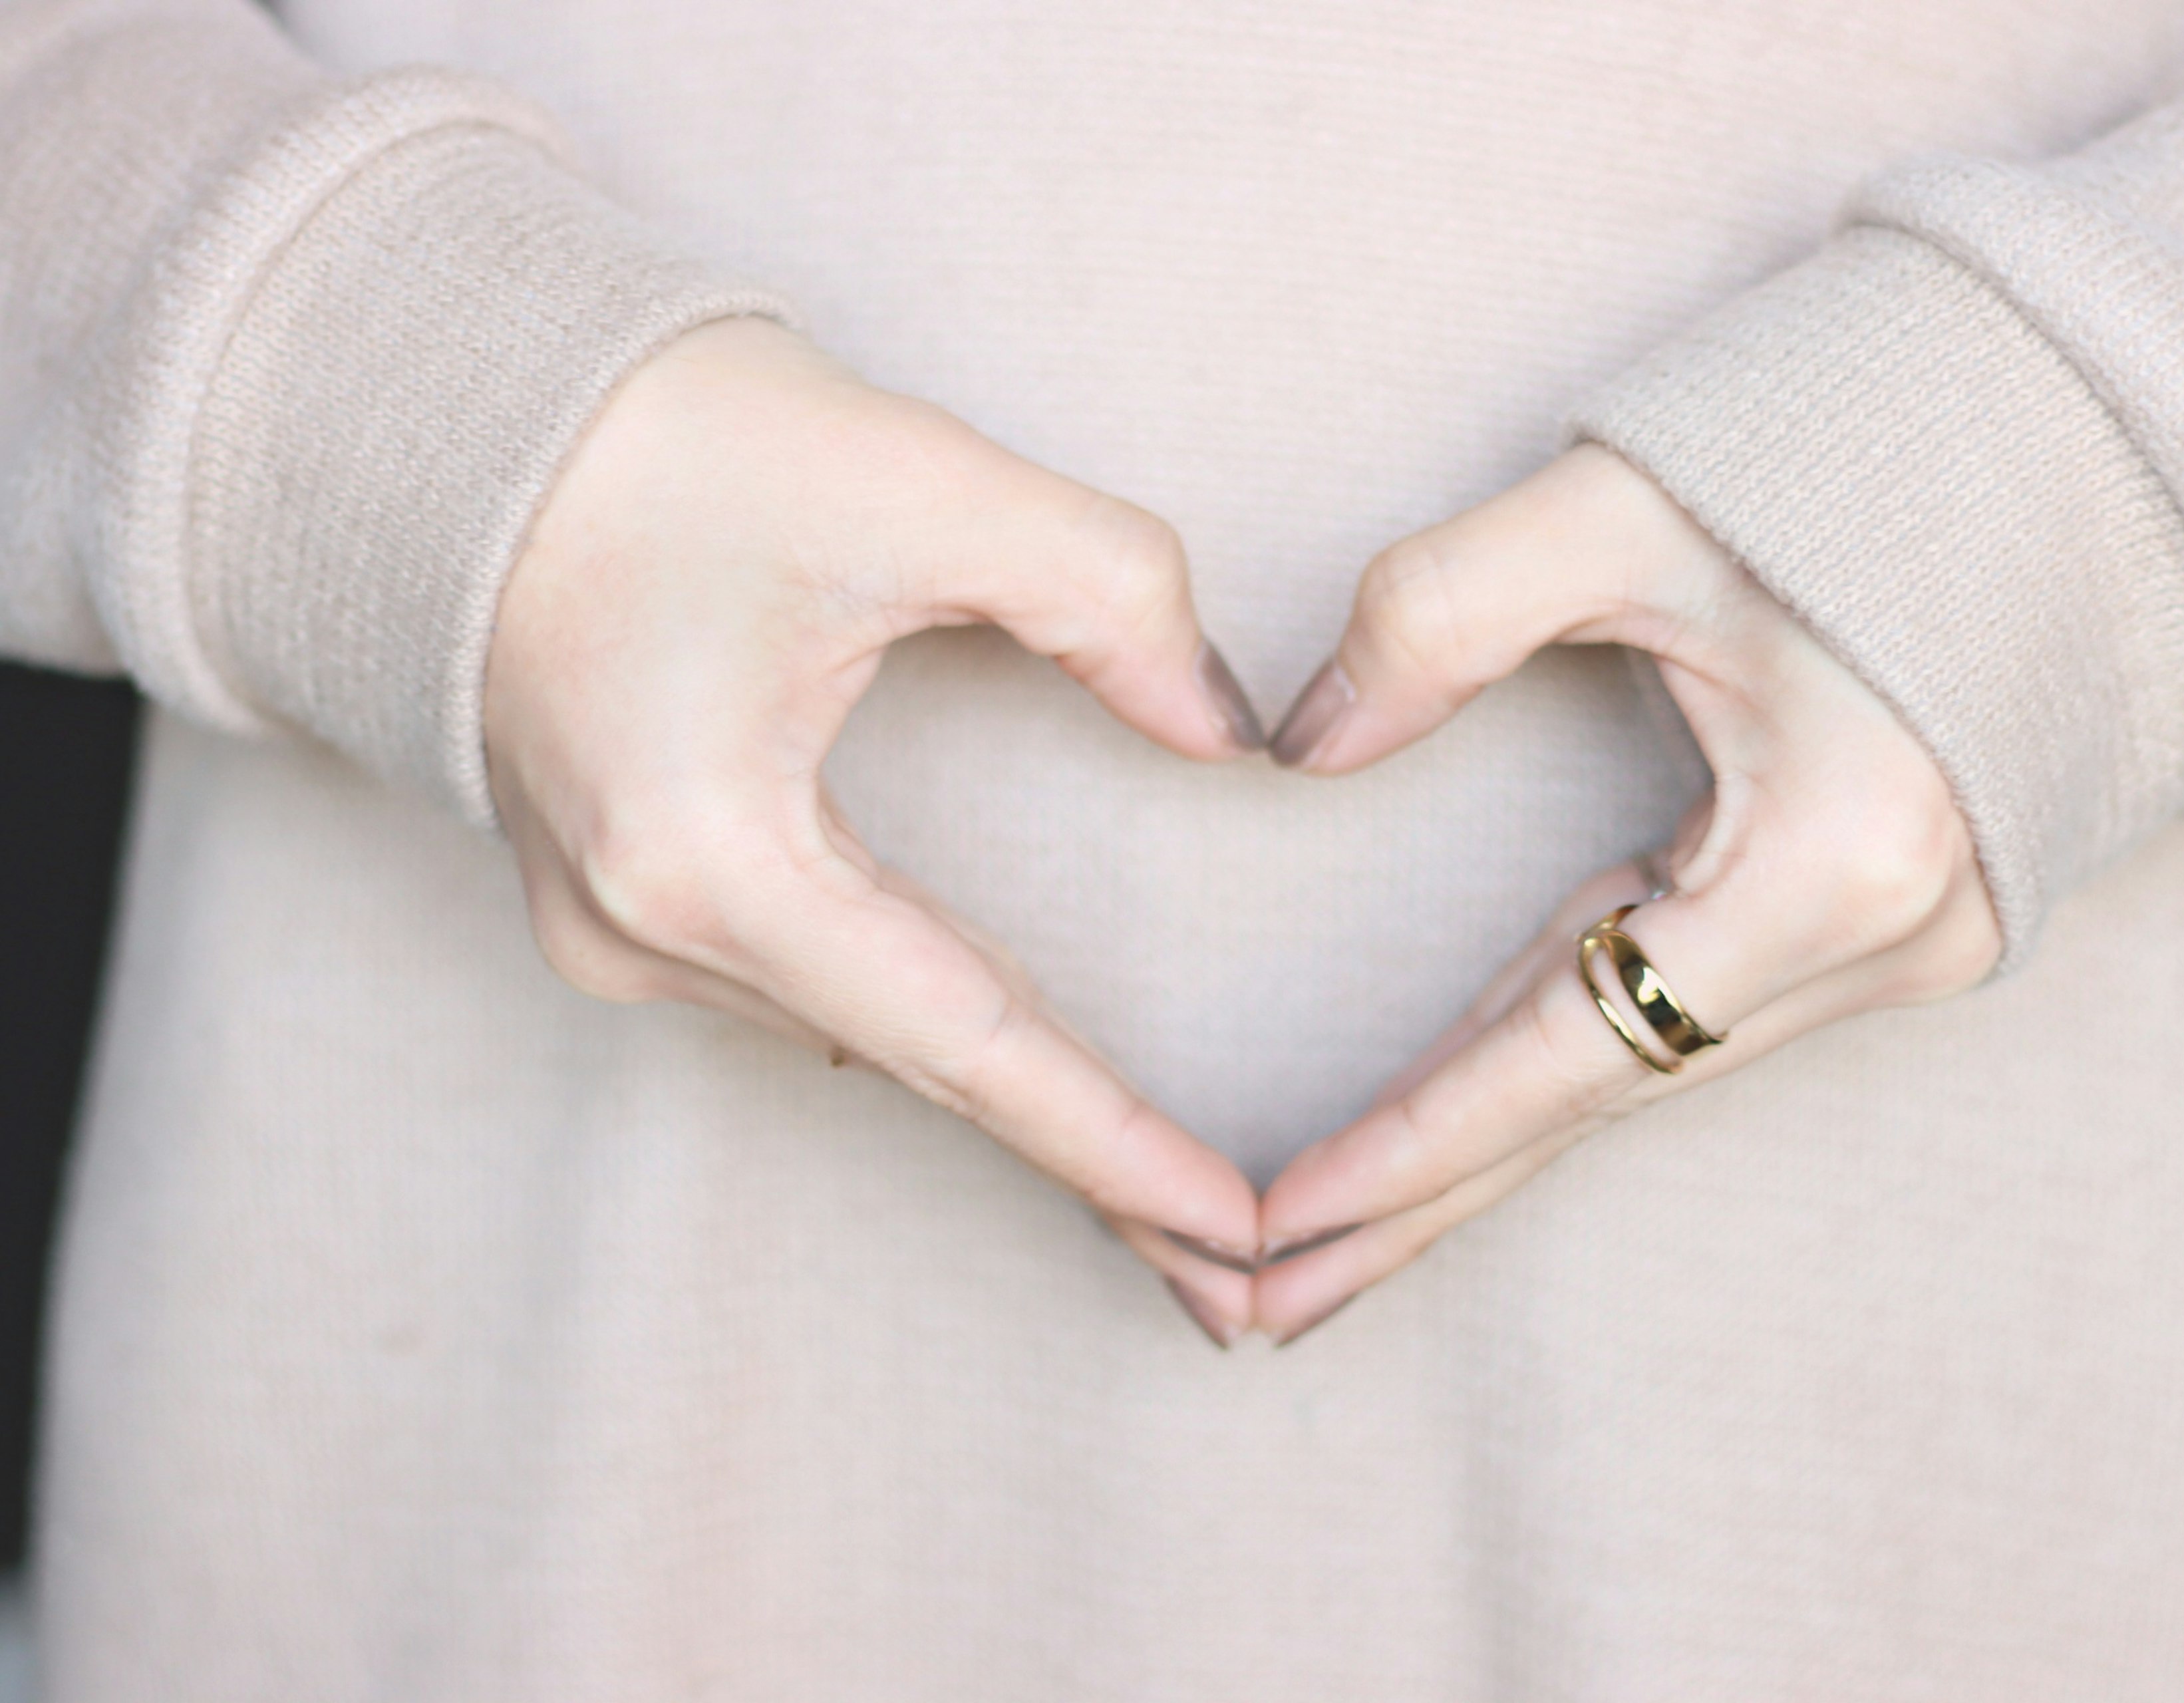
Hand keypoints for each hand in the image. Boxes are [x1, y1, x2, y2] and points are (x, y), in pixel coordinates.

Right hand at [485, 317, 1266, 1338]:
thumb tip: (1232, 735)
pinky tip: (1013, 1052)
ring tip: (1155, 1179)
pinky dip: (926, 1023)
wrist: (444, 413)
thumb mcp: (914, 481)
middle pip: (920, 1069)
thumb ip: (1109, 593)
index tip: (1239, 1235)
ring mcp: (612, 929)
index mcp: (707, 858)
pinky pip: (807, 989)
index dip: (1113, 1144)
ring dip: (1007, 1090)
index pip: (963, 1040)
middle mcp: (645, 933)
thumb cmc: (663, 436)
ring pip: (864, 1034)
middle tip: (1238, 1269)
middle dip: (1085, 1160)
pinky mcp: (614, 893)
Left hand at [1251, 444, 2000, 1342]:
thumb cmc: (1875, 443)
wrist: (2100, 435)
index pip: (1577, 1050)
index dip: (1418, 1143)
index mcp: (1839, 856)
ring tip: (1335, 1230)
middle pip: (1603, 1098)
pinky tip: (1466, 1096)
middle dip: (1427, 1197)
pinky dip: (1569, 1047)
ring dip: (1490, 1135)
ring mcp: (1914, 939)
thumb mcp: (1633, 503)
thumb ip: (1445, 610)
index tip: (1277, 1224)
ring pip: (1645, 1063)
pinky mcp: (1900, 910)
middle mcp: (1893, 936)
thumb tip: (1299, 744)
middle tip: (1257, 1303)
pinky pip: (1694, 1004)